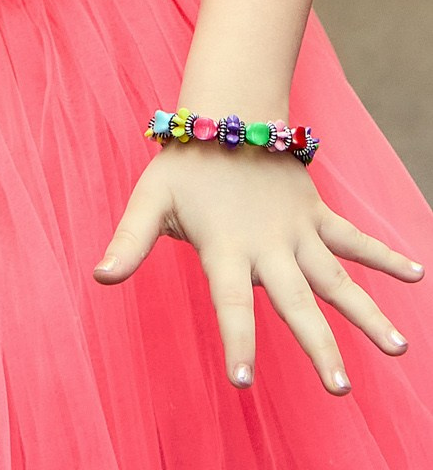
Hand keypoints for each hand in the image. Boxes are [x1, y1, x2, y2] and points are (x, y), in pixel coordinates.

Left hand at [93, 142, 424, 392]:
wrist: (226, 111)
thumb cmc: (185, 165)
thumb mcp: (149, 199)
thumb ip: (129, 241)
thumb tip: (98, 278)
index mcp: (225, 248)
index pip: (230, 302)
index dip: (235, 338)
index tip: (243, 379)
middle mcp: (267, 245)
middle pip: (295, 301)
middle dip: (317, 345)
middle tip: (339, 388)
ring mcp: (297, 230)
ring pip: (336, 277)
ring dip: (366, 312)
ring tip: (397, 348)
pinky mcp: (316, 214)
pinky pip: (354, 239)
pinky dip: (385, 255)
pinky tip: (416, 274)